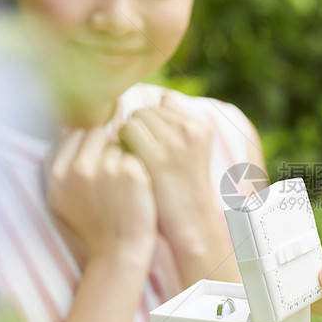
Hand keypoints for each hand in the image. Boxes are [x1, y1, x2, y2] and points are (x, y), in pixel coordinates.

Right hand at [47, 127, 155, 260]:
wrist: (118, 251)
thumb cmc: (92, 225)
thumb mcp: (62, 198)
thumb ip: (60, 164)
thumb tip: (65, 128)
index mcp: (57, 173)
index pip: (75, 136)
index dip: (90, 149)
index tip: (97, 168)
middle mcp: (78, 167)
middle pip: (97, 134)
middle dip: (106, 148)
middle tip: (113, 177)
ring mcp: (105, 168)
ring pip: (118, 144)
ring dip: (123, 158)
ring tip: (122, 188)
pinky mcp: (130, 171)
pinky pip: (136, 155)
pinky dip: (139, 169)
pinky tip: (136, 190)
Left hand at [119, 94, 217, 242]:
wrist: (190, 224)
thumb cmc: (183, 189)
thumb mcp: (191, 152)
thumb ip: (177, 125)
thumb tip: (161, 97)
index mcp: (201, 126)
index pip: (163, 104)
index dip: (150, 125)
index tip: (152, 147)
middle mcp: (191, 128)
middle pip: (146, 110)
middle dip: (138, 129)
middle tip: (139, 156)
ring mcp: (175, 141)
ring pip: (134, 119)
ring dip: (127, 137)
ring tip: (134, 161)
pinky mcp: (157, 156)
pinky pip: (126, 132)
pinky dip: (121, 145)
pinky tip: (127, 164)